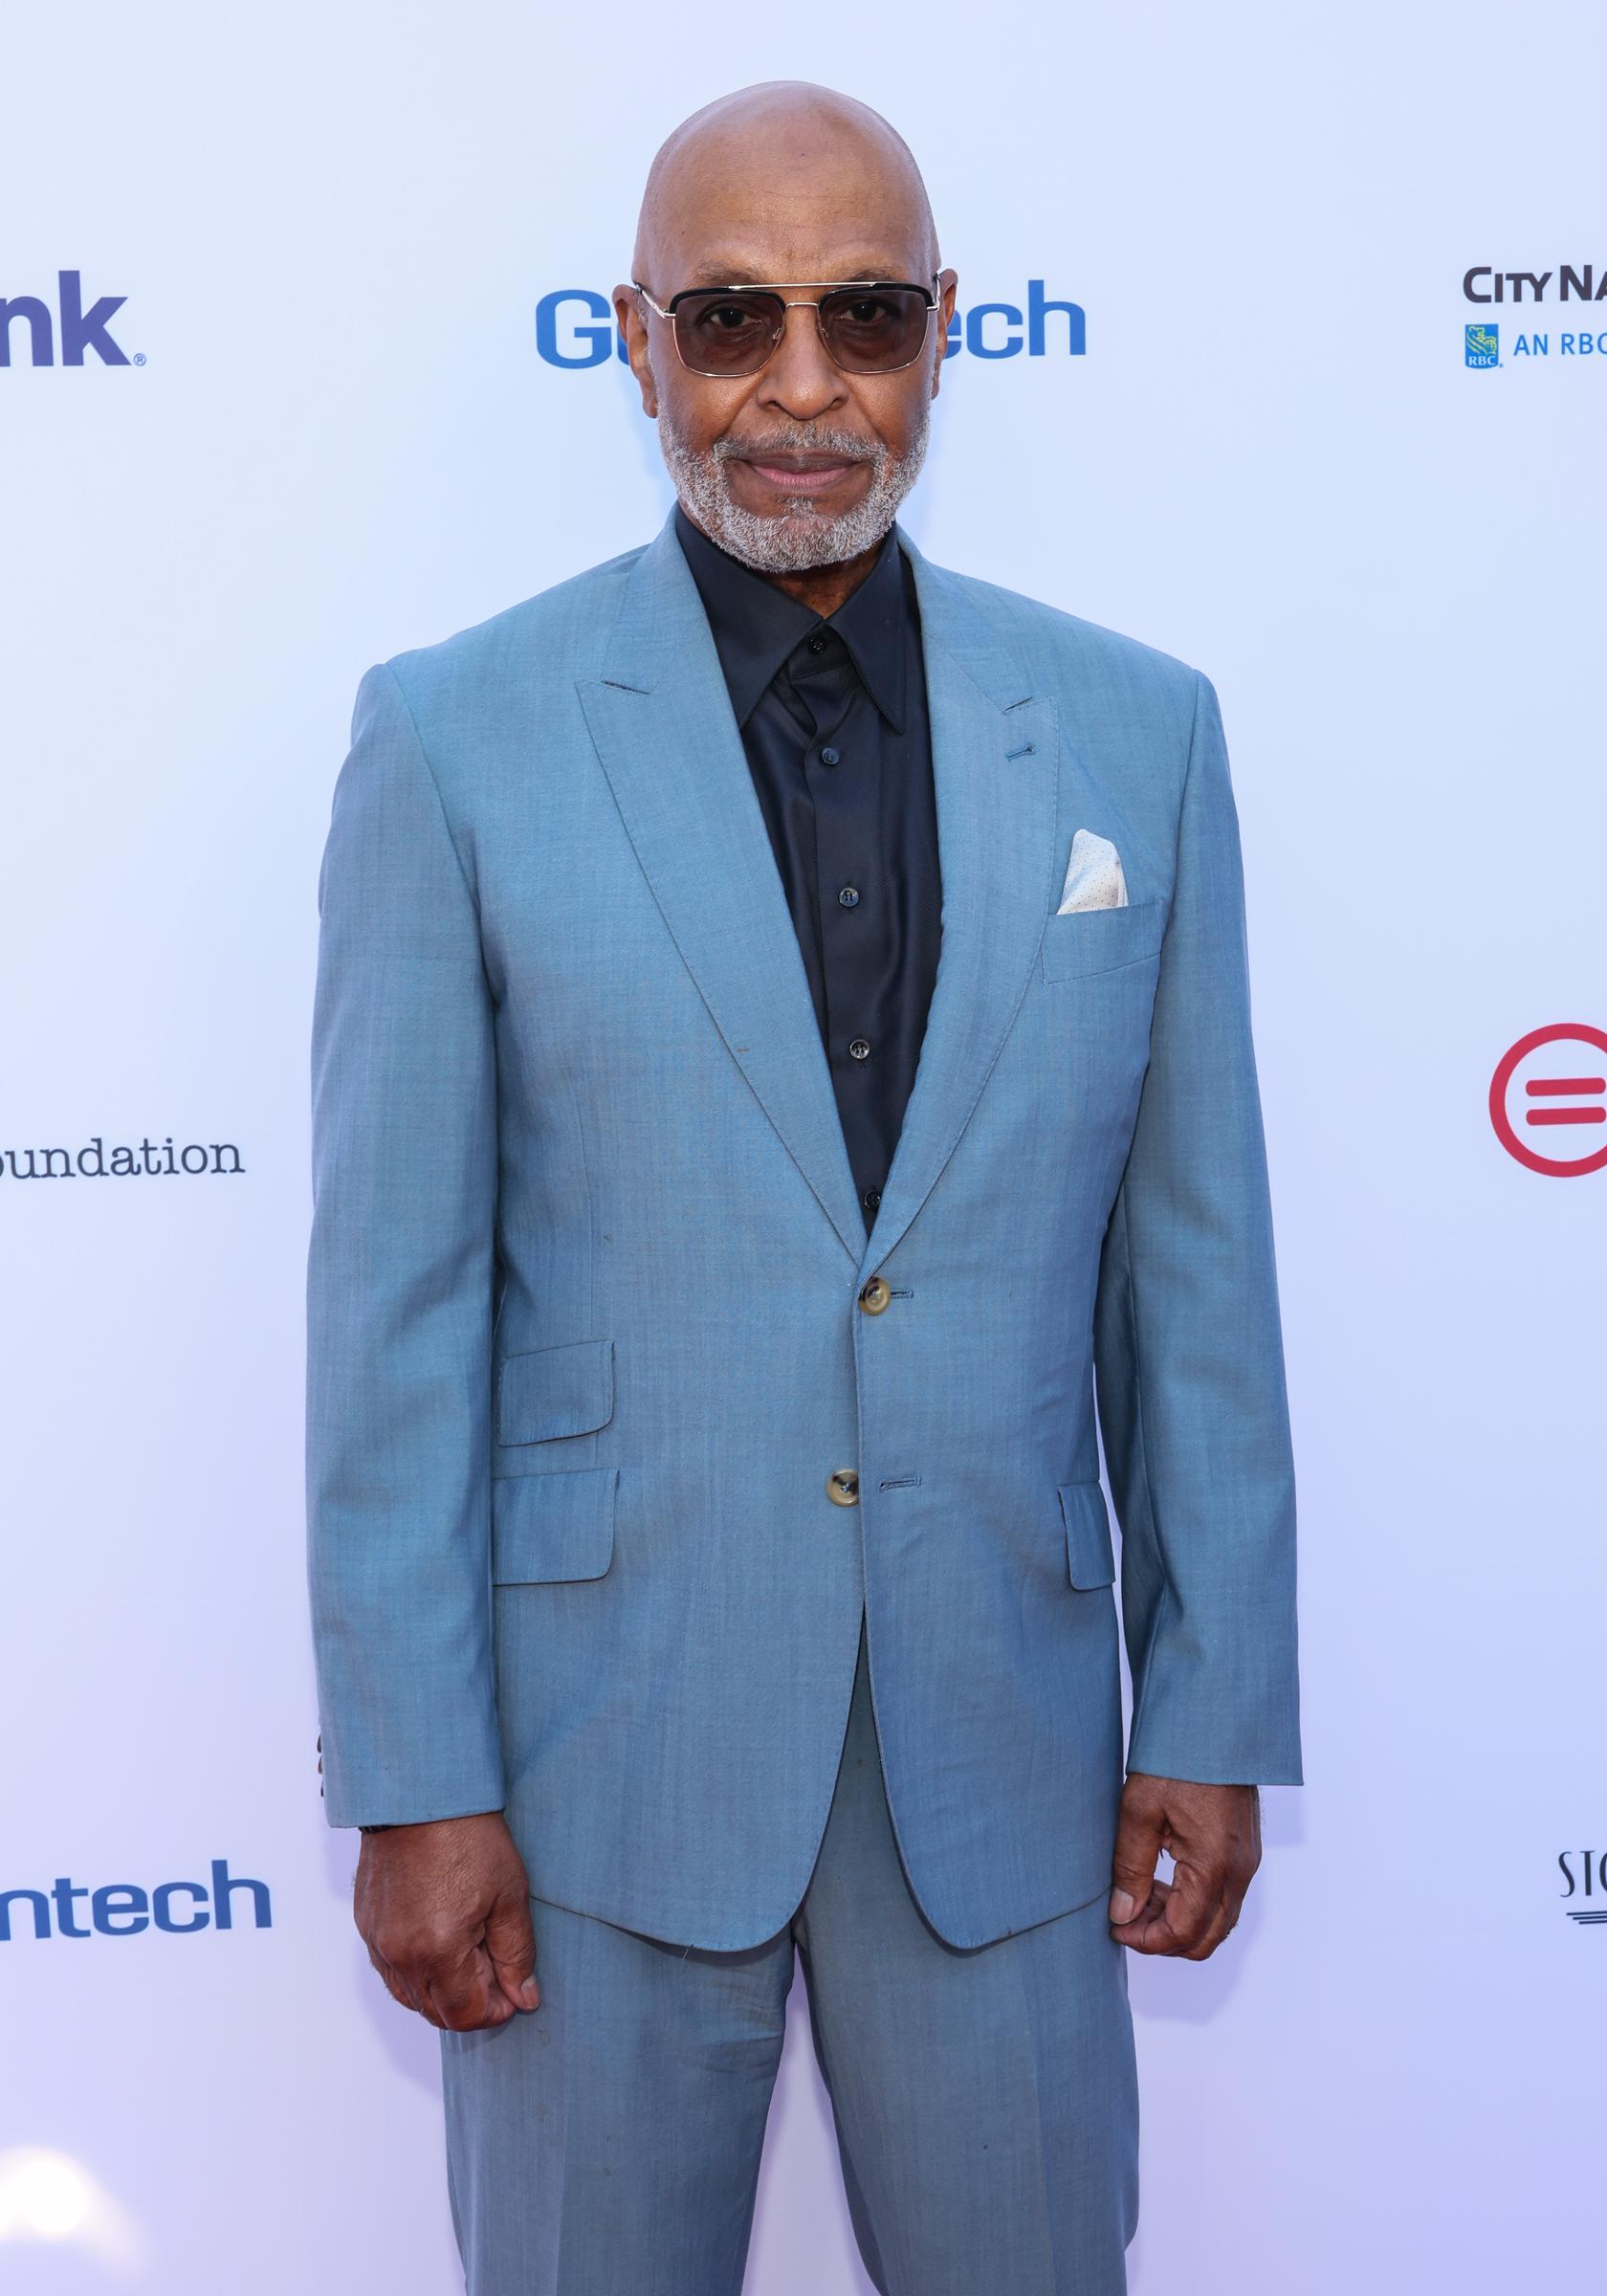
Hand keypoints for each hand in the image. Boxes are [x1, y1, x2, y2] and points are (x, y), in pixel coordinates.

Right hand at [353, 1812, 539, 2028]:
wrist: (419, 1793)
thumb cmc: (468, 1834)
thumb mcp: (510, 1894)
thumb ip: (517, 1954)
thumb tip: (523, 1996)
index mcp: (439, 1951)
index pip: (465, 2015)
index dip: (495, 2011)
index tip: (514, 1993)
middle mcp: (401, 1954)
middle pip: (435, 2012)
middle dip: (470, 2004)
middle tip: (496, 1972)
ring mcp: (377, 1941)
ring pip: (409, 1996)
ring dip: (441, 1991)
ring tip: (470, 1955)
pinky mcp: (365, 1924)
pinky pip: (389, 1970)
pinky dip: (415, 1971)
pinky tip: (439, 1943)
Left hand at [1107, 1772, 1260, 1958]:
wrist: (1215, 1722)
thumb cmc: (1176, 1760)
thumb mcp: (1140, 1810)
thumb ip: (1131, 1868)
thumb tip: (1123, 1914)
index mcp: (1214, 1865)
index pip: (1183, 1932)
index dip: (1147, 1941)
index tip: (1116, 1928)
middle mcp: (1240, 1871)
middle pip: (1206, 1939)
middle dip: (1164, 1939)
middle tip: (1127, 1917)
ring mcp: (1247, 1863)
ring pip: (1218, 1921)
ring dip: (1179, 1921)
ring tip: (1140, 1894)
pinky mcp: (1246, 1852)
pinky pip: (1224, 1898)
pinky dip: (1194, 1903)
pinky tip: (1163, 1878)